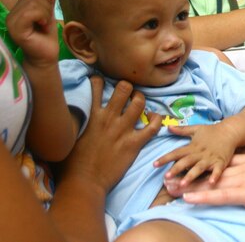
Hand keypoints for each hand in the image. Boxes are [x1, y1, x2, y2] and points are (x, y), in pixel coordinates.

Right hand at [6, 0, 57, 66]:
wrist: (46, 56)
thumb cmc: (46, 37)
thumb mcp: (49, 16)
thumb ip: (48, 2)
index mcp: (18, 10)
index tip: (46, 15)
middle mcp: (11, 14)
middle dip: (46, 5)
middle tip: (46, 21)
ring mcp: (12, 21)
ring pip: (32, 3)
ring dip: (45, 12)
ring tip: (44, 24)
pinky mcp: (16, 29)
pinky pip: (30, 13)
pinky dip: (42, 16)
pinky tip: (42, 25)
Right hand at [58, 76, 161, 192]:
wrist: (83, 183)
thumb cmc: (70, 164)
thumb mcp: (66, 136)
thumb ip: (73, 121)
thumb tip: (70, 112)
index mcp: (91, 115)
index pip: (96, 85)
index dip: (101, 81)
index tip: (103, 83)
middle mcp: (108, 118)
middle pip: (124, 88)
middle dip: (127, 87)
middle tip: (127, 94)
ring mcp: (123, 130)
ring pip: (139, 102)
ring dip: (141, 100)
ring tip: (139, 103)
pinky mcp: (134, 143)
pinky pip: (153, 126)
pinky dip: (157, 119)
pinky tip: (154, 118)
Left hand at [154, 123, 238, 185]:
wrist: (230, 131)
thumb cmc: (212, 131)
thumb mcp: (196, 128)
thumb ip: (181, 130)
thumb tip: (168, 126)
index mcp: (192, 146)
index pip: (176, 153)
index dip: (165, 158)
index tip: (154, 164)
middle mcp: (200, 153)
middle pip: (186, 162)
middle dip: (176, 169)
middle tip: (166, 177)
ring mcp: (210, 158)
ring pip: (199, 168)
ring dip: (191, 176)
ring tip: (182, 184)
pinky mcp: (220, 162)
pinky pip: (217, 170)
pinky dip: (214, 176)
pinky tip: (210, 183)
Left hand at [171, 148, 244, 223]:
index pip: (220, 158)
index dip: (200, 159)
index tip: (184, 159)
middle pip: (210, 167)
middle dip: (188, 171)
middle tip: (167, 173)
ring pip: (211, 181)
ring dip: (188, 184)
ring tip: (169, 186)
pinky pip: (221, 195)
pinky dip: (203, 197)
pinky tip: (188, 199)